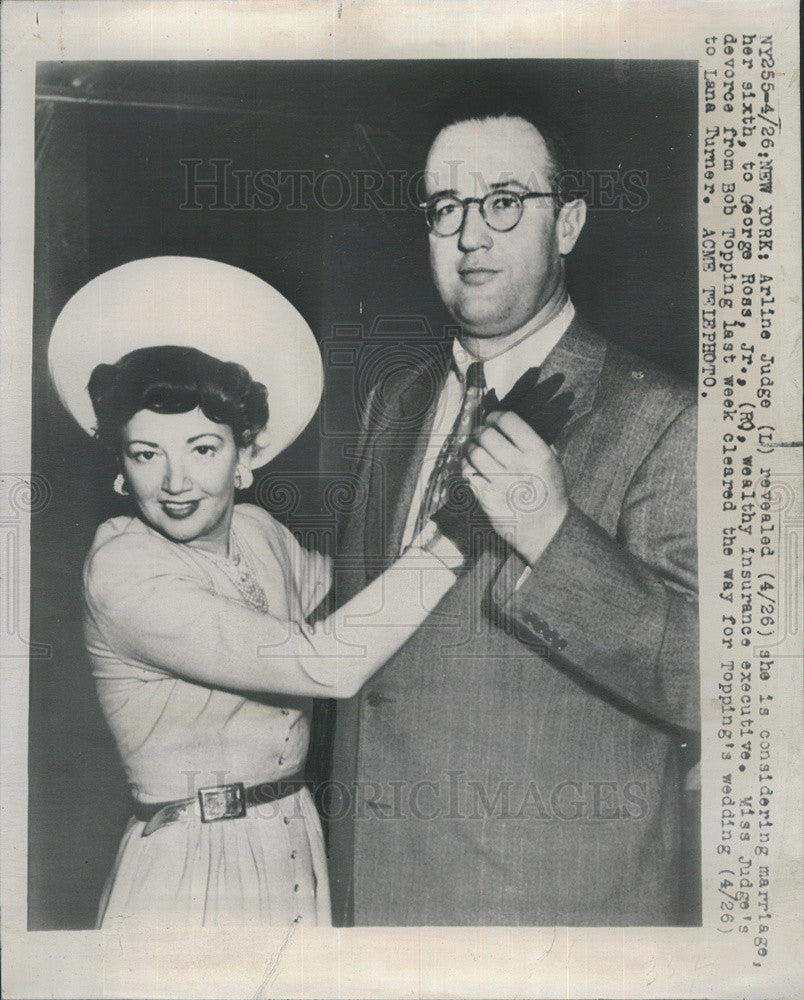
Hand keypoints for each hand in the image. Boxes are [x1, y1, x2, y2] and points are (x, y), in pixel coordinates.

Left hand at [463, 411, 568, 564]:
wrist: (546, 529)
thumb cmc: (548, 492)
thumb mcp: (552, 462)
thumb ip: (533, 442)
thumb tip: (505, 423)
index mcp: (538, 453)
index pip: (509, 421)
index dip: (496, 416)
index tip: (492, 419)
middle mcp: (519, 466)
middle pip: (488, 435)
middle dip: (481, 431)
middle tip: (481, 433)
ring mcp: (501, 482)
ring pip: (475, 453)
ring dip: (470, 446)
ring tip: (473, 447)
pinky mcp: (487, 497)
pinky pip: (468, 473)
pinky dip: (466, 466)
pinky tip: (471, 465)